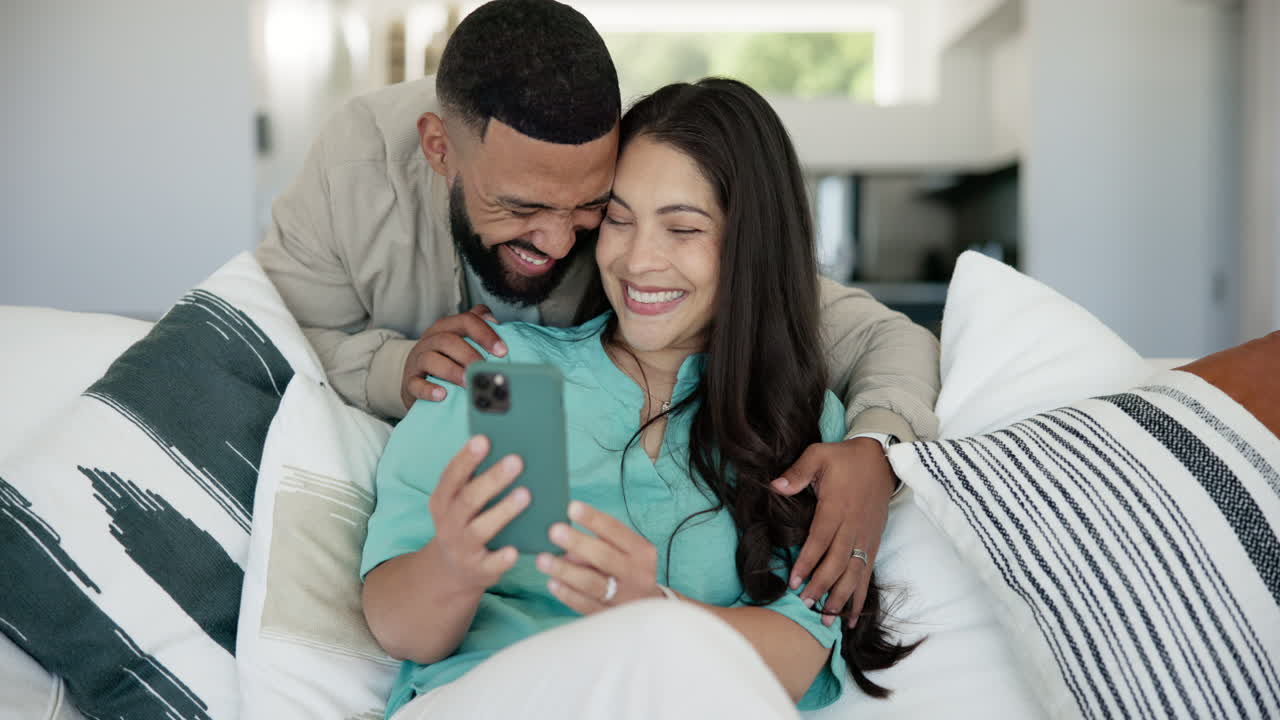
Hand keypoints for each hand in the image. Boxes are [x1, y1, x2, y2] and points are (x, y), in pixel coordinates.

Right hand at [401, 304, 506, 409]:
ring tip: (468, 383)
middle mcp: (430, 340)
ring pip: (431, 359)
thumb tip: (496, 322)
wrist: (415, 378)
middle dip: (469, 355)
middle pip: (448, 340)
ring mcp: (418, 360)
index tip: (502, 351)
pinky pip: (416, 384)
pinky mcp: (409, 381)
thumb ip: (478, 327)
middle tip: (484, 369)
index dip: (485, 334)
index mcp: (446, 327)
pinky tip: (442, 394)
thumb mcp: (460, 340)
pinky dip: (428, 390)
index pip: (466, 321)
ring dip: (452, 371)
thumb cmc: (445, 358)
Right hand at [426, 434, 528, 592]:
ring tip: (526, 494)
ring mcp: (462, 548)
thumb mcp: (460, 501)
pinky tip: (515, 549)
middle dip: (492, 479)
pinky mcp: (478, 570)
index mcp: (442, 501)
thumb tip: (509, 446)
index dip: (466, 458)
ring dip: (503, 511)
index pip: (451, 476)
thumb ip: (476, 479)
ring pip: (480, 529)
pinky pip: (490, 564)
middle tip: (517, 460)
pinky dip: (501, 558)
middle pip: (468, 499)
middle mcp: (449, 523)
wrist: (453, 569)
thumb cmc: (465, 522)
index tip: (483, 439)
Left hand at [536, 500, 662, 613]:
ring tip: (542, 559)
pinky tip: (552, 583)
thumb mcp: (625, 551)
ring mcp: (624, 598)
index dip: (594, 519)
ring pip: (592, 583)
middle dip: (577, 543)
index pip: (616, 531)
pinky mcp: (610, 617)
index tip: (571, 507)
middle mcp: (636, 574)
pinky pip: (585, 605)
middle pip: (604, 557)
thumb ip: (600, 543)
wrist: (648, 607)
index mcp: (641, 551)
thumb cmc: (627, 568)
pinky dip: (567, 594)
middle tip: (554, 531)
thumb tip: (565, 537)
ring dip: (565, 570)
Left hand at [772, 438, 894, 626]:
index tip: (794, 582)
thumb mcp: (819, 454)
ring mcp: (865, 537)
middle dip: (822, 586)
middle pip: (837, 563)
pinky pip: (867, 573)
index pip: (820, 540)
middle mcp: (852, 527)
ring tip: (827, 619)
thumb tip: (776, 486)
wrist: (882, 460)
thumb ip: (798, 471)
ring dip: (841, 597)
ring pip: (854, 573)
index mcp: (836, 508)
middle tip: (806, 605)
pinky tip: (851, 616)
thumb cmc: (845, 459)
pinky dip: (860, 596)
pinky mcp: (873, 543)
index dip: (807, 562)